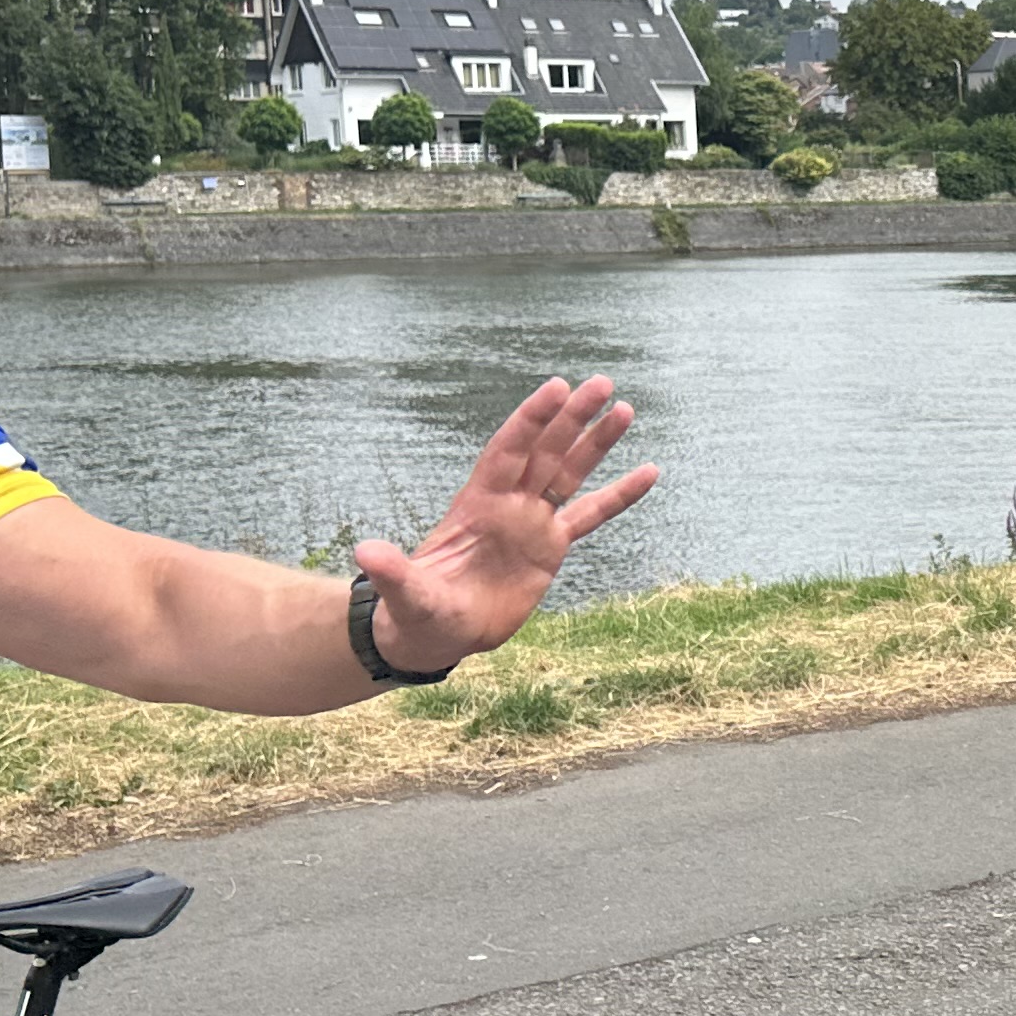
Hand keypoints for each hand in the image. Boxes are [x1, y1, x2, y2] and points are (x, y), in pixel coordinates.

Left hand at [351, 376, 657, 672]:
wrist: (437, 632)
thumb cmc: (416, 609)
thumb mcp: (405, 592)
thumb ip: (393, 572)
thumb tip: (367, 553)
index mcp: (477, 504)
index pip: (508, 452)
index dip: (530, 421)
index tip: (556, 388)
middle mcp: (509, 503)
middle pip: (546, 451)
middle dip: (571, 418)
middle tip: (601, 383)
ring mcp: (532, 521)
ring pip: (571, 472)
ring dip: (596, 442)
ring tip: (624, 409)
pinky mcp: (550, 547)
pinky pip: (591, 514)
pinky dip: (619, 495)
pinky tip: (649, 472)